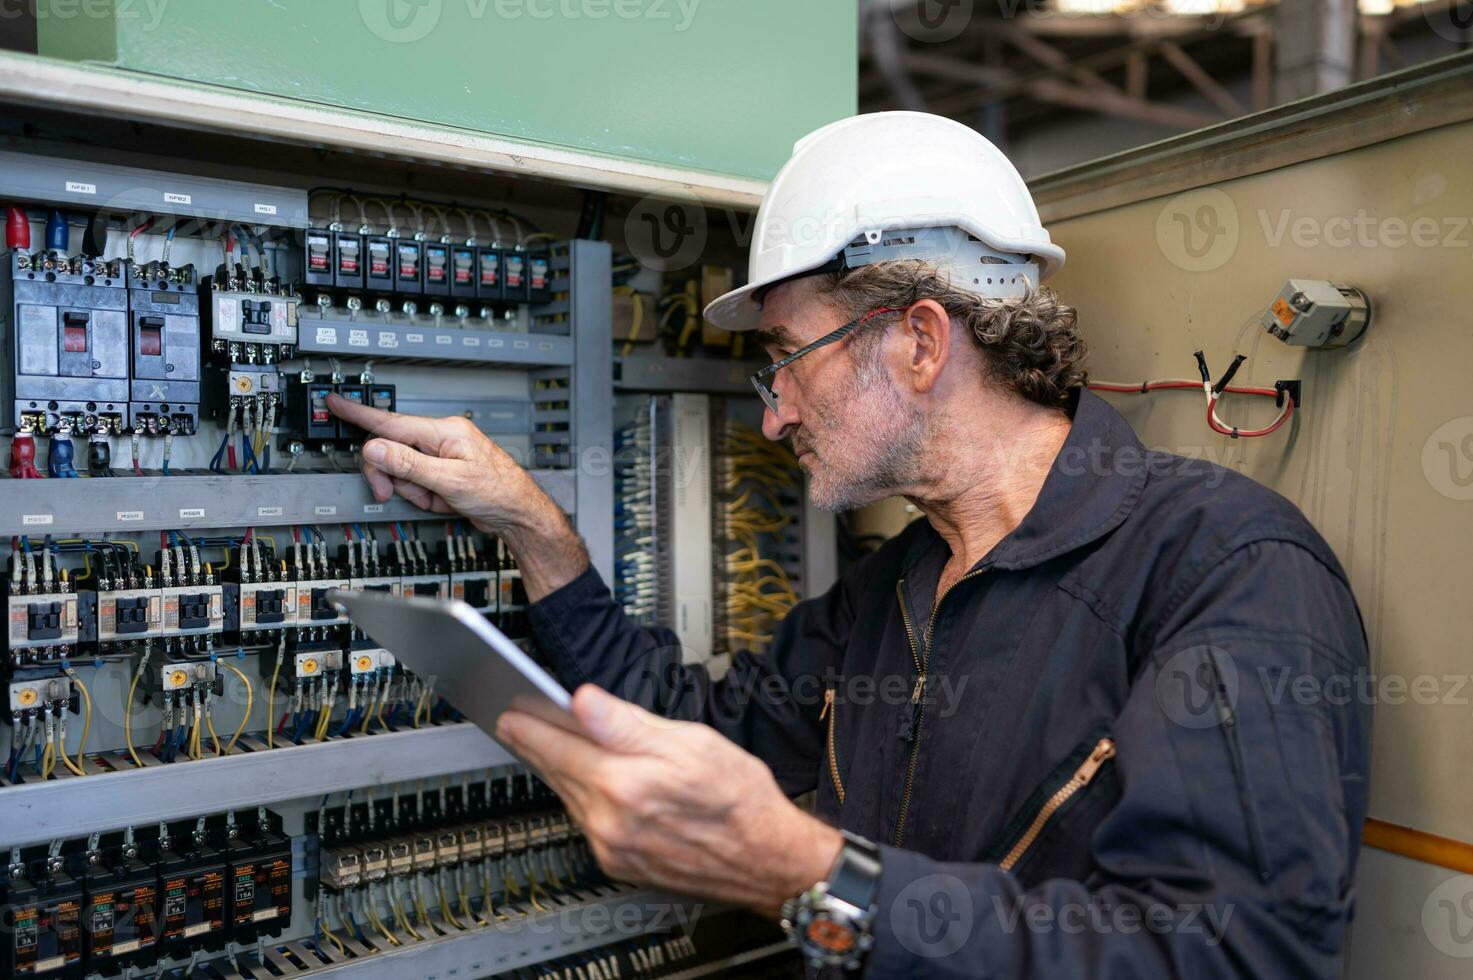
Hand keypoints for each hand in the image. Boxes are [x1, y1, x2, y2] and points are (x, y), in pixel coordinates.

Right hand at [327, 394, 586, 597]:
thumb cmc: (499, 492)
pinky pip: (416, 482)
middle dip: (392, 475)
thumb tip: (375, 448)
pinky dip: (424, 497)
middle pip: (391, 450)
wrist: (519, 514)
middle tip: (392, 492)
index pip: (391, 421)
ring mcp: (441, 456)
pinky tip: (443, 502)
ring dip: (413, 491)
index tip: (334, 402)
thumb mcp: (449, 481)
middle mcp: (441, 438)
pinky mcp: (442, 472)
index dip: (358, 413)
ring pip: (401, 470)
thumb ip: (408, 464)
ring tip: (438, 498)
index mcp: (444, 431)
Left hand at [496, 684, 842, 916]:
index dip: (530, 724)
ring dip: (558, 771)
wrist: (769, 860)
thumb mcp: (692, 742)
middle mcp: (610, 823)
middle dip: (536, 745)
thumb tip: (583, 701)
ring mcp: (613, 849)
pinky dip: (580, 797)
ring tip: (548, 745)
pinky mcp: (621, 866)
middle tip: (516, 722)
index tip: (510, 709)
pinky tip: (585, 781)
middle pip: (557, 774)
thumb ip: (628, 723)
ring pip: (570, 799)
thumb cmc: (741, 799)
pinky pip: (587, 823)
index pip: (558, 747)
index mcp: (624, 785)